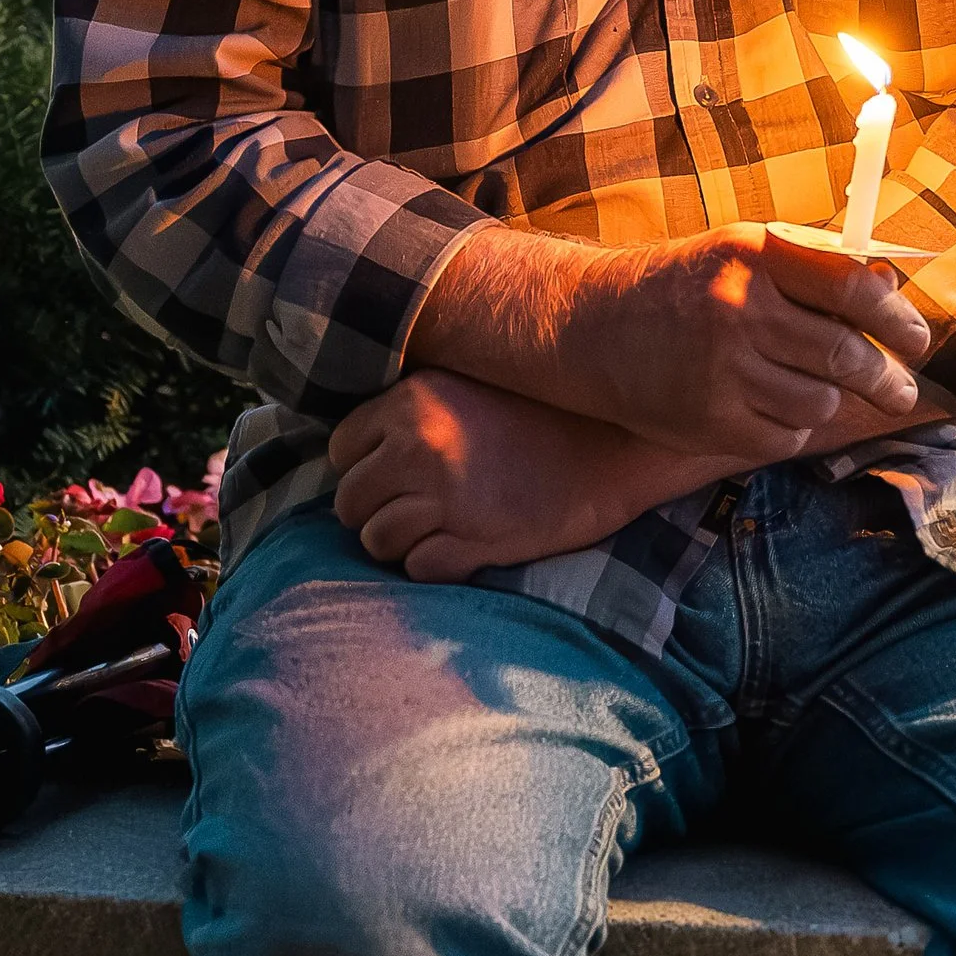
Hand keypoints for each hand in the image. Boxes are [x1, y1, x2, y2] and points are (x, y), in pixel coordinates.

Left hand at [330, 372, 711, 580]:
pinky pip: (418, 567)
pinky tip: (460, 549)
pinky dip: (432, 565)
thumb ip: (413, 411)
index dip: (363, 467)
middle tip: (411, 510)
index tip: (391, 474)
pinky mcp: (476, 540)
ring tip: (434, 531)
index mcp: (413, 403)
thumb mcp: (467, 388)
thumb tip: (364, 447)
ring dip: (399, 543)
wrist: (613, 446)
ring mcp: (447, 499)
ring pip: (377, 540)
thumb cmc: (542, 415)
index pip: (343, 450)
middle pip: (350, 501)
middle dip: (374, 511)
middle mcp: (420, 449)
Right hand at [407, 221, 930, 458]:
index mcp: (755, 256)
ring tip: (809, 388)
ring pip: (819, 401)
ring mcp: (723, 371)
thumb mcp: (739, 252)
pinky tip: (768, 406)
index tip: (917, 340)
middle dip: (885, 379)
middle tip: (900, 390)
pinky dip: (790, 425)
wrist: (589, 327)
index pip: (854, 288)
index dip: (898, 319)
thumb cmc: (681, 286)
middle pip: (845, 355)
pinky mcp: (710, 421)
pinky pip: (786, 433)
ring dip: (827, 399)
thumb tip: (891, 290)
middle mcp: (739, 311)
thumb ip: (810, 268)